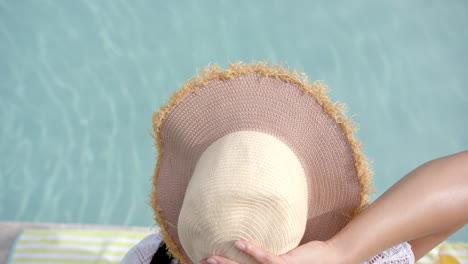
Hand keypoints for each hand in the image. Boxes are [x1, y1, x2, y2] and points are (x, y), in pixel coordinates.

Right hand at [199, 240, 343, 263]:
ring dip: (227, 263)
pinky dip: (251, 250)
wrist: (332, 261)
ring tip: (211, 258)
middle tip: (200, 263)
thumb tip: (252, 247)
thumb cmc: (309, 261)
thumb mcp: (285, 261)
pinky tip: (239, 242)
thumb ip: (269, 258)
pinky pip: (265, 258)